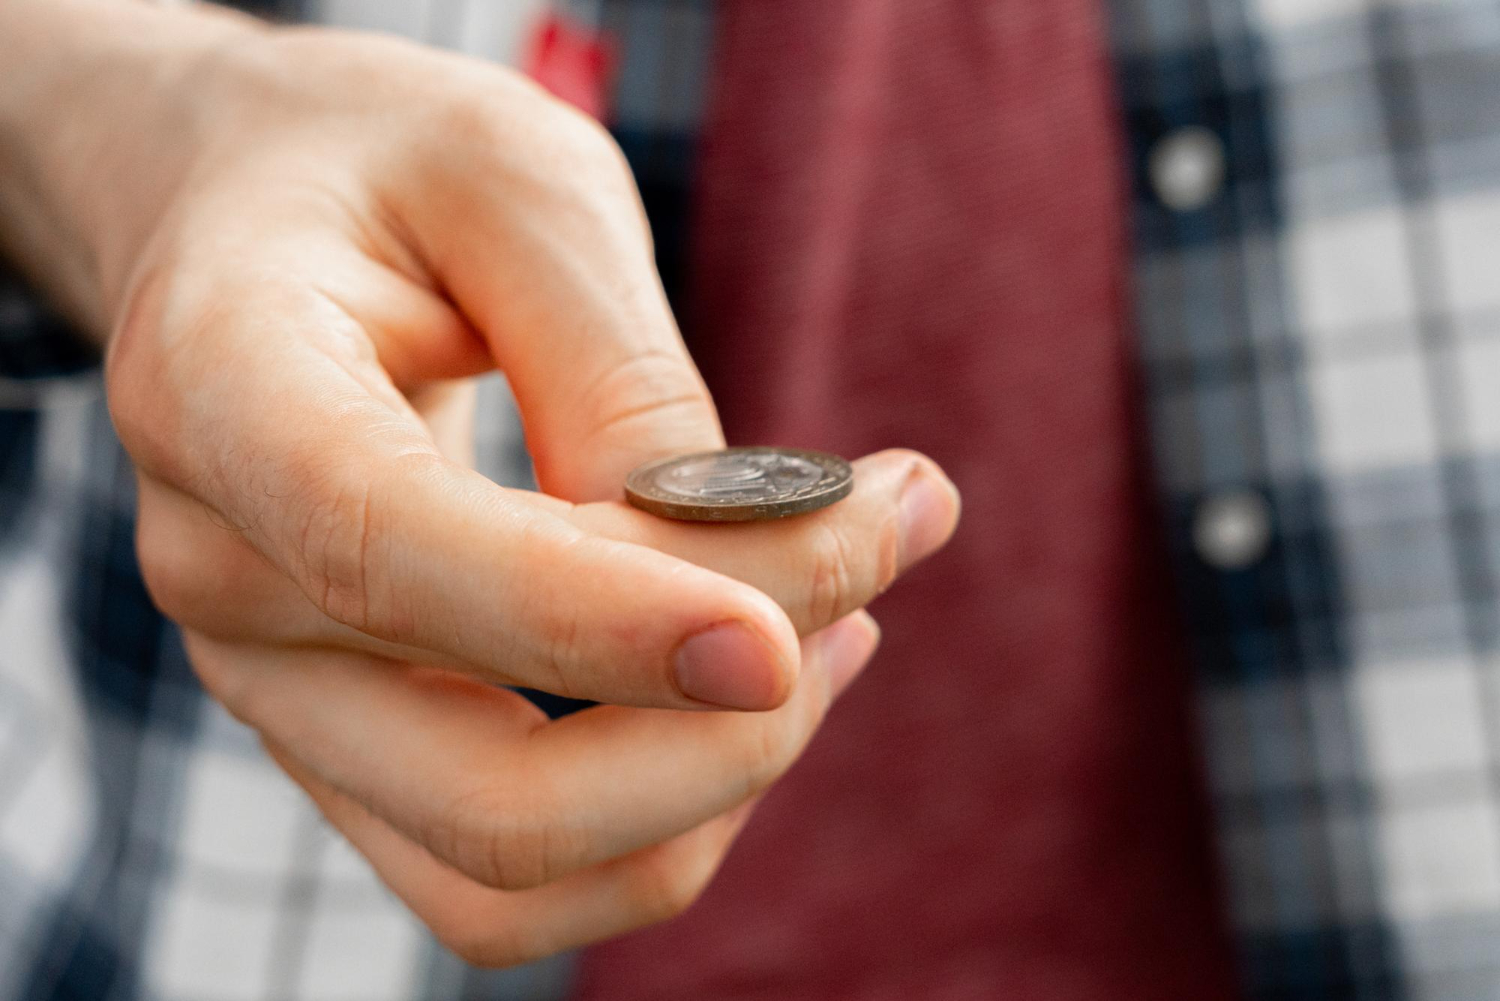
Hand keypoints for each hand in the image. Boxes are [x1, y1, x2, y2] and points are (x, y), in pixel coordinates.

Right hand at [1, 5, 960, 963]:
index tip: (807, 629)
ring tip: (850, 611)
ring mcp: (277, 685)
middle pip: (491, 792)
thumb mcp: (521, 188)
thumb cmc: (391, 175)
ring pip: (516, 869)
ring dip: (721, 778)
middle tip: (888, 539)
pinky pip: (511, 870)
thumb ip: (616, 377)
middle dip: (735, 727)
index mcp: (223, 389)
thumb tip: (732, 573)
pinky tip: (765, 668)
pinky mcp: (348, 738)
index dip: (602, 620)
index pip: (390, 554)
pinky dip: (666, 808)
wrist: (257, 225)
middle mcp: (225, 578)